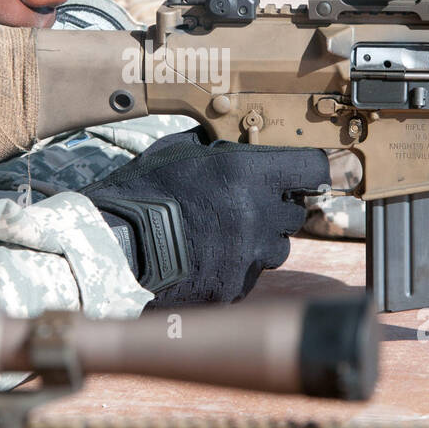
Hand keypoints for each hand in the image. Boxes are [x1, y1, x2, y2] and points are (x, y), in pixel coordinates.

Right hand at [82, 130, 328, 305]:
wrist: (114, 249)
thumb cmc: (141, 194)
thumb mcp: (176, 151)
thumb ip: (215, 145)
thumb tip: (234, 141)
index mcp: (247, 174)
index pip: (313, 168)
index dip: (314, 169)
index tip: (310, 172)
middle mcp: (257, 215)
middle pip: (296, 213)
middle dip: (277, 208)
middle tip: (247, 204)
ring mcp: (248, 256)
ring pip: (278, 248)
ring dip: (262, 239)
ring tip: (226, 233)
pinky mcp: (235, 286)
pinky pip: (252, 274)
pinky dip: (238, 266)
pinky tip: (208, 256)